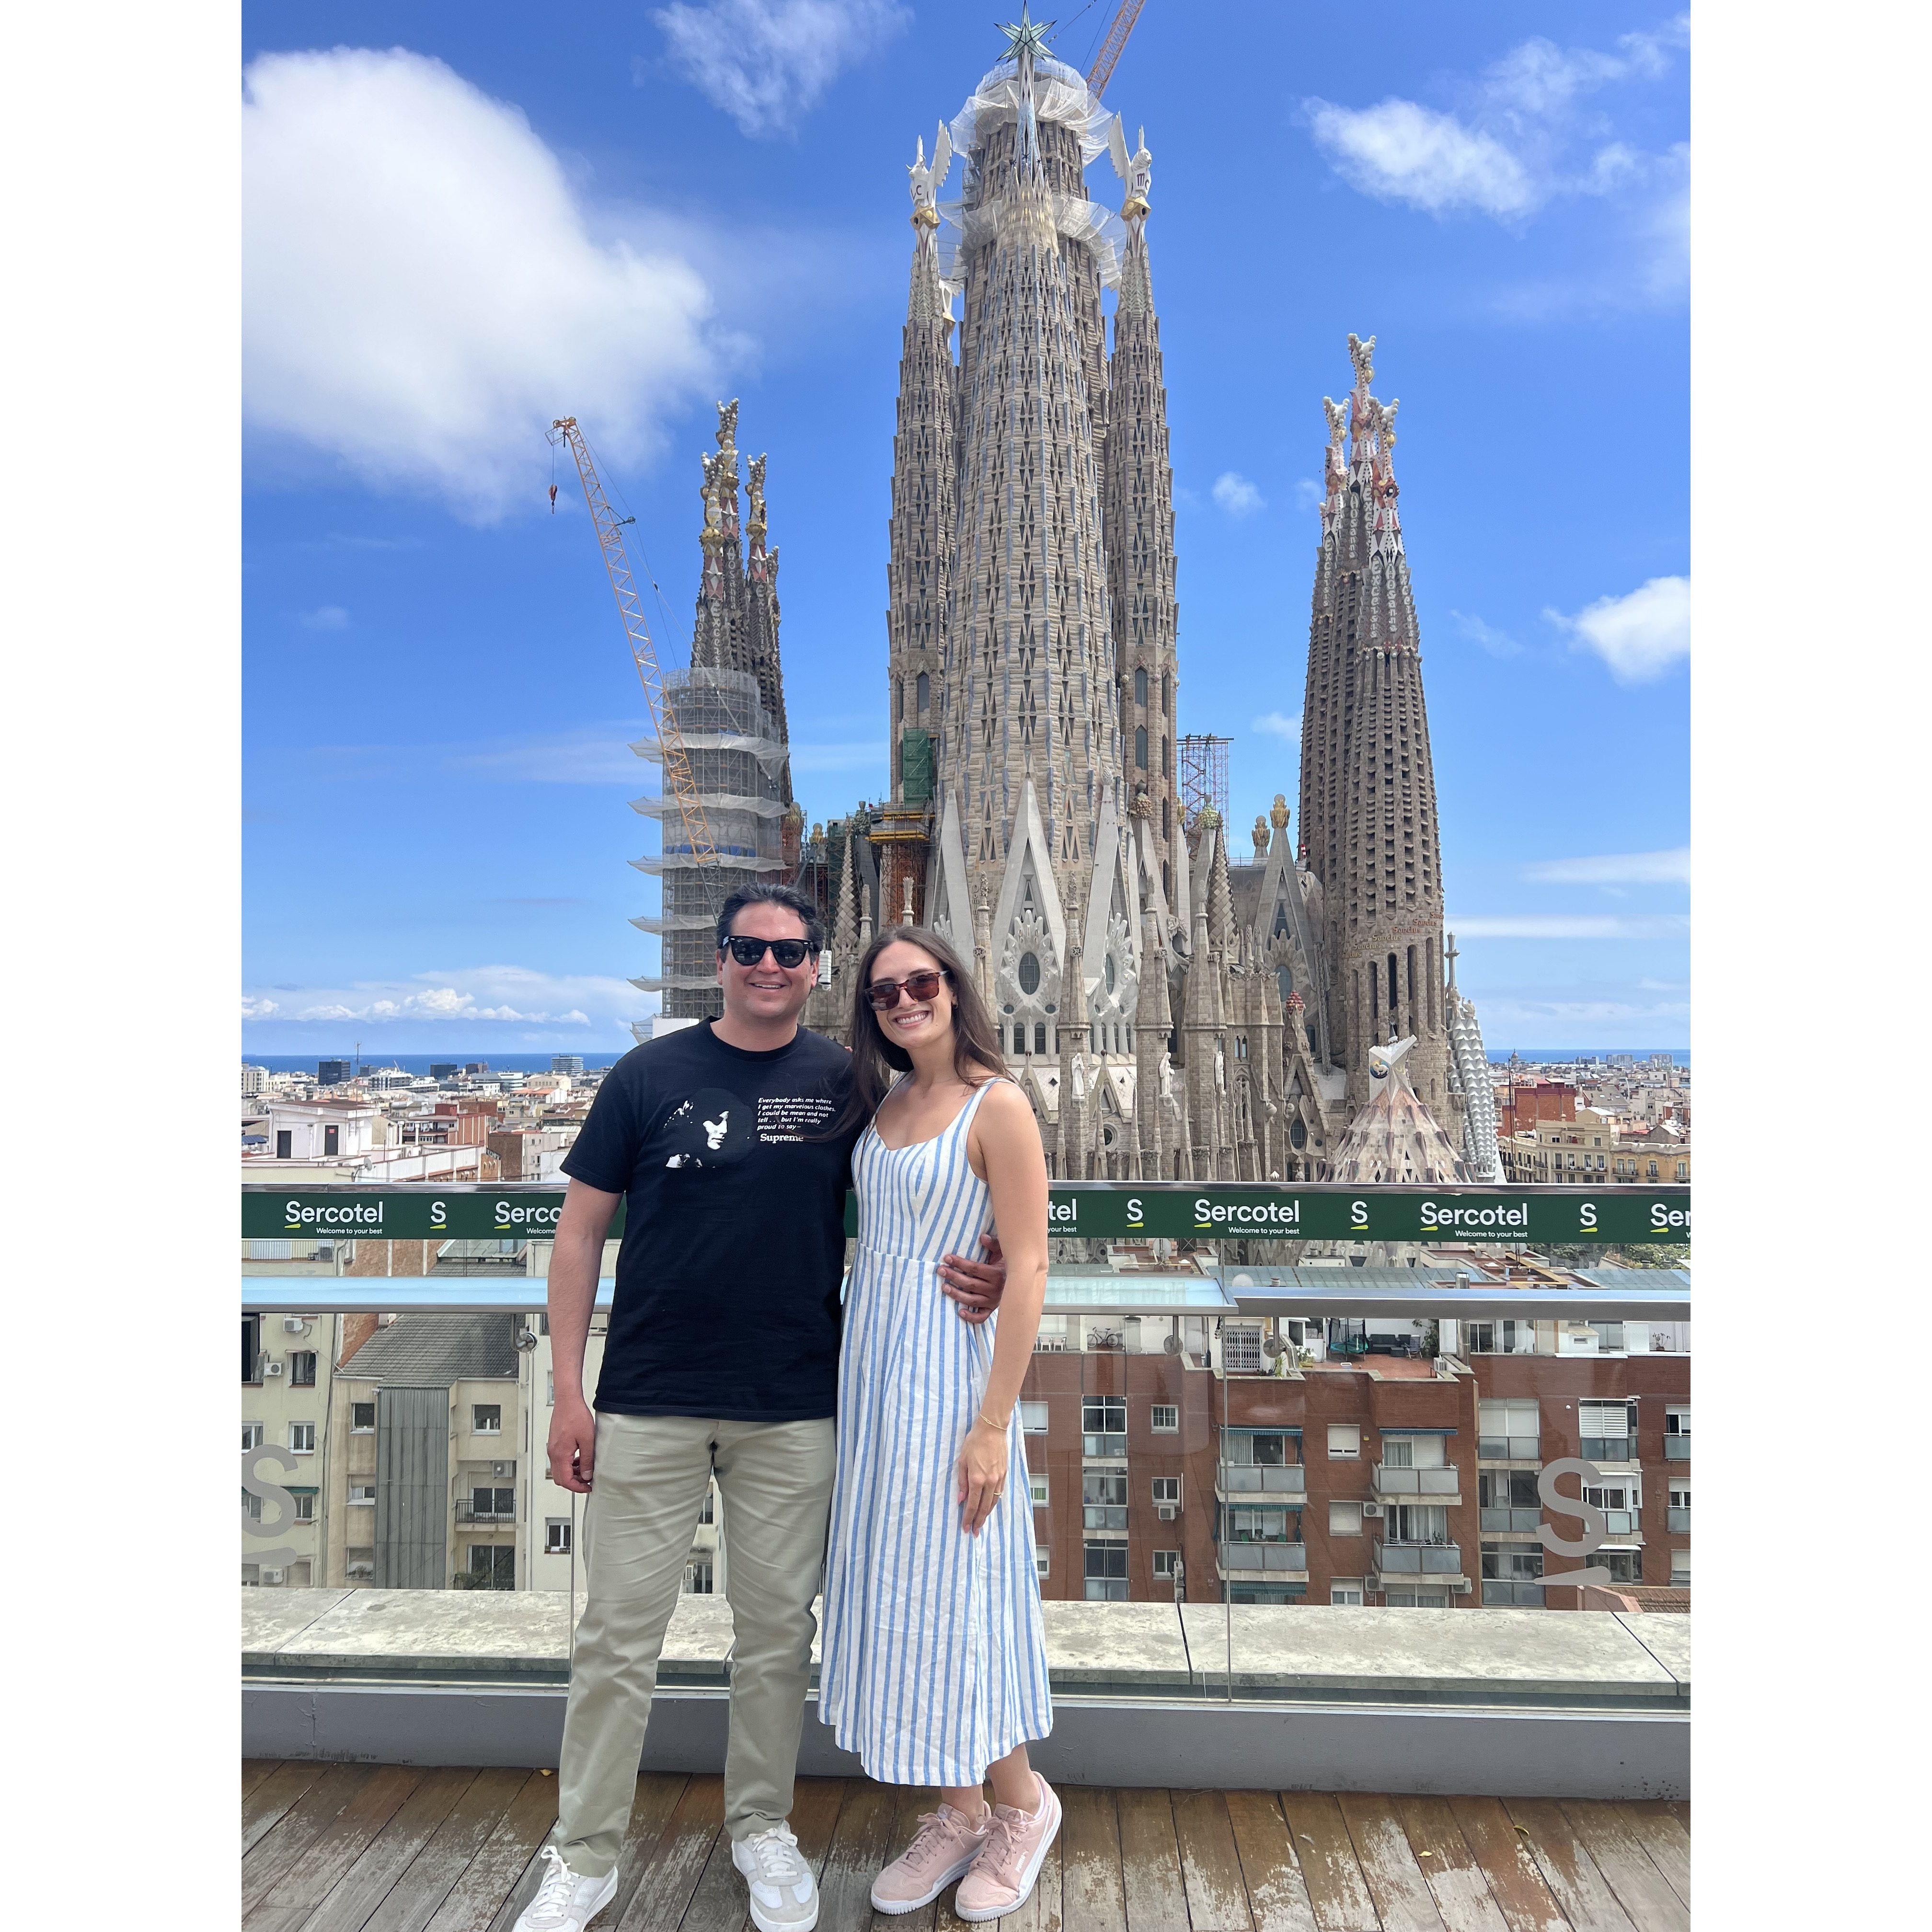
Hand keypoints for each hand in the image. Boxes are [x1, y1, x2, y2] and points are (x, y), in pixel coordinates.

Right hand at [548, 1397, 596, 1493]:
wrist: (567, 1401)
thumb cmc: (575, 1415)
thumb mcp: (587, 1440)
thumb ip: (587, 1460)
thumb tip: (587, 1475)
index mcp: (560, 1454)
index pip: (565, 1481)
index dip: (577, 1488)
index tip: (587, 1487)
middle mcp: (553, 1453)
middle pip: (560, 1478)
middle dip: (574, 1482)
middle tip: (587, 1481)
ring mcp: (553, 1448)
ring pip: (560, 1470)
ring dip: (572, 1473)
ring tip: (586, 1470)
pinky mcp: (555, 1444)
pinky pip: (560, 1460)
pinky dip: (569, 1464)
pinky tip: (580, 1459)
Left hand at [938, 1233, 1005, 1324]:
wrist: (1022, 1282)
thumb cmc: (1007, 1265)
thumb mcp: (1003, 1252)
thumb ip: (994, 1244)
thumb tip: (982, 1237)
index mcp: (997, 1274)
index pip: (974, 1269)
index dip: (960, 1263)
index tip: (947, 1258)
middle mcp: (995, 1289)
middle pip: (970, 1284)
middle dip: (954, 1276)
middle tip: (941, 1270)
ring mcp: (993, 1301)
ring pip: (972, 1300)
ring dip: (957, 1294)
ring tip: (944, 1287)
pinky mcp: (992, 1310)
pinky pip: (981, 1317)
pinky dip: (971, 1317)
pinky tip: (960, 1312)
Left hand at [955, 1415, 1008, 1535]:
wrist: (992, 1430)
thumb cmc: (974, 1442)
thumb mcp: (962, 1461)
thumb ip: (961, 1482)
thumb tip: (960, 1499)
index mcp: (977, 1479)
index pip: (972, 1505)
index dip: (968, 1518)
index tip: (965, 1528)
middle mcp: (989, 1482)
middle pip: (984, 1508)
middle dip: (978, 1522)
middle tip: (974, 1532)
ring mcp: (999, 1479)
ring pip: (993, 1503)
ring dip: (987, 1515)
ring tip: (981, 1523)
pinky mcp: (1004, 1474)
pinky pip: (999, 1493)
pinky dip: (994, 1503)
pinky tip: (990, 1507)